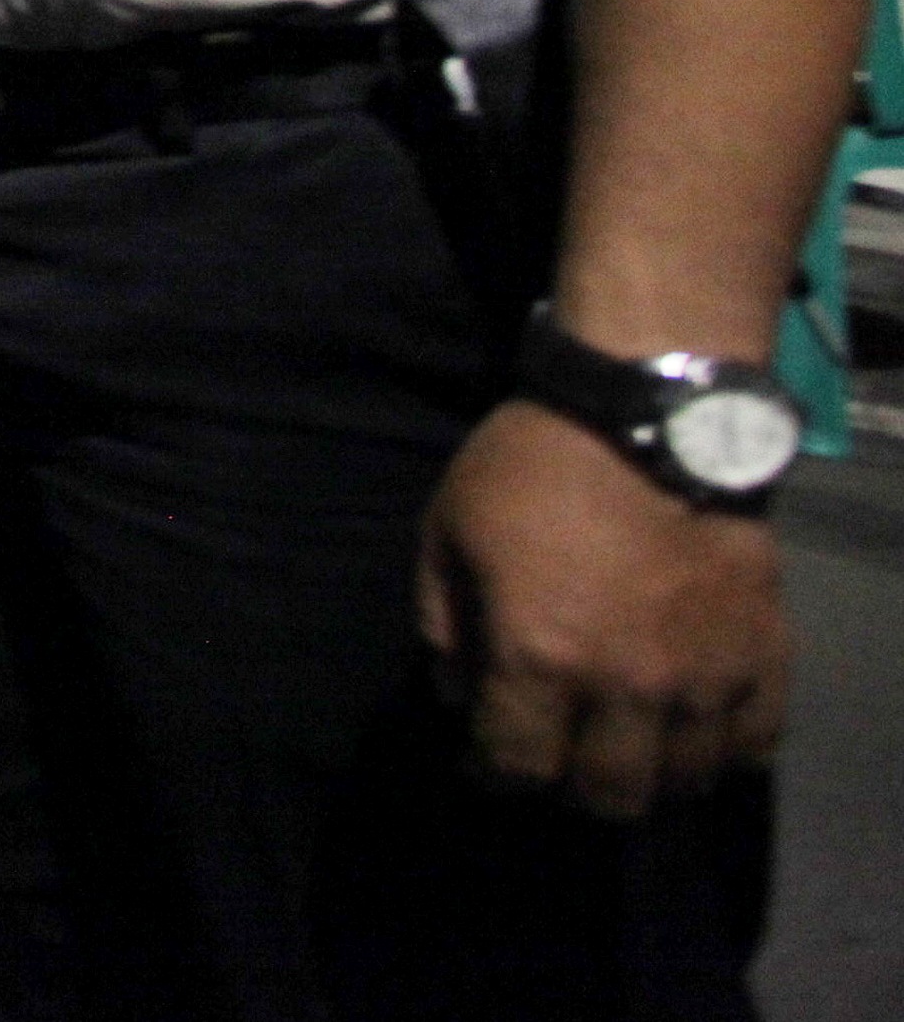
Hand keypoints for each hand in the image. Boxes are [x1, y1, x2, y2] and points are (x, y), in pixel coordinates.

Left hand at [415, 397, 791, 818]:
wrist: (648, 413)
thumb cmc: (533, 466)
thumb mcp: (447, 532)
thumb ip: (443, 623)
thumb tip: (456, 694)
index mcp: (540, 657)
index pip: (516, 766)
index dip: (493, 772)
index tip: (489, 756)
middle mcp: (627, 685)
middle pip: (608, 795)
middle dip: (573, 786)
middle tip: (563, 754)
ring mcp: (705, 678)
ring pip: (684, 781)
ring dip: (650, 774)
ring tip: (629, 745)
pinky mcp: (763, 657)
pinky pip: (755, 743)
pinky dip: (724, 749)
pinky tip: (695, 727)